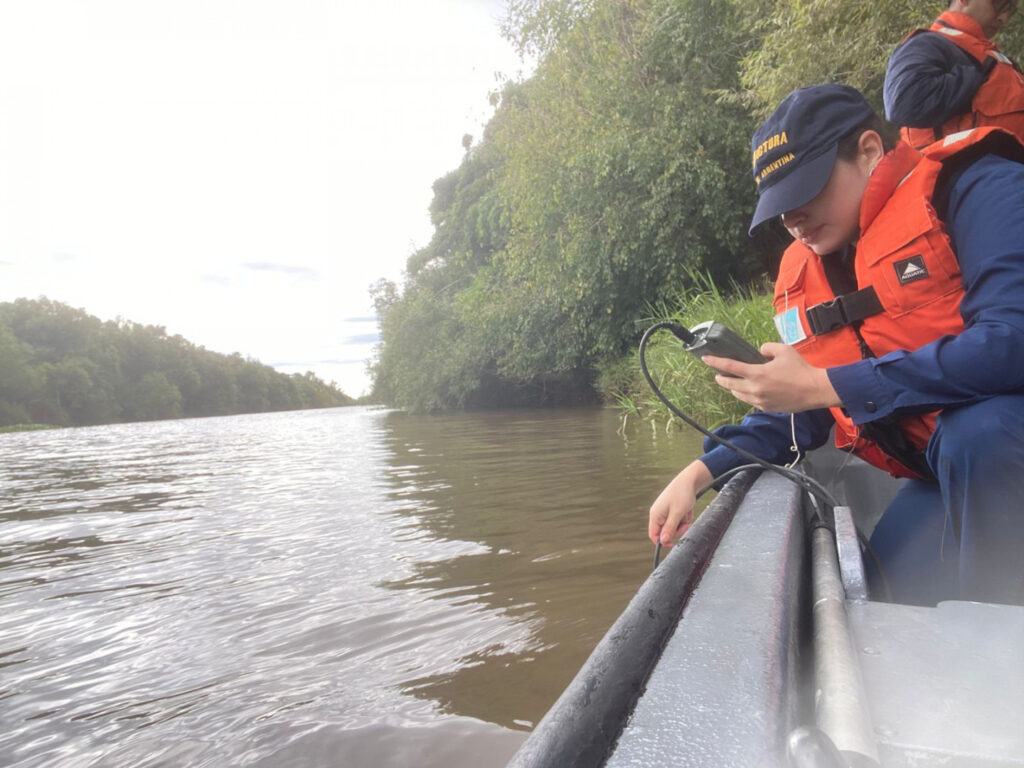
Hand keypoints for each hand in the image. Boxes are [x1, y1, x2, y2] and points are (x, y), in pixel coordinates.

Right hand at [648, 461, 712, 546]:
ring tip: (686, 514)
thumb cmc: (681, 494)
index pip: (654, 535)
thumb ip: (669, 528)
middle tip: (685, 522)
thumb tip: (663, 541)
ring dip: (683, 524)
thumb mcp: (677, 513)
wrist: (689, 481)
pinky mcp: (673, 512)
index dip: (662, 542)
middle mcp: (659, 515)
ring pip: (674, 528)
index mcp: (655, 515)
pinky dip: (685, 518)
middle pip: (666, 533)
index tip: (673, 544)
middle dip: (678, 530)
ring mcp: (666, 513)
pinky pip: (679, 522)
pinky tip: (687, 511)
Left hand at [703, 342, 840, 412]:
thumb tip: (759, 353)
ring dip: (733, 388)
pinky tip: (749, 390)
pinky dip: (746, 395)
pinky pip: (749, 401)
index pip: (729, 367)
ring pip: (738, 394)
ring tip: (733, 382)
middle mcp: (755, 389)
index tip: (705, 358)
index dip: (715, 362)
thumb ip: (766, 348)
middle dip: (721, 378)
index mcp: (757, 373)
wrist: (814, 390)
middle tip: (718, 374)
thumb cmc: (800, 369)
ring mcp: (759, 400)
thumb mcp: (783, 350)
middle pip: (729, 384)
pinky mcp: (766, 408)